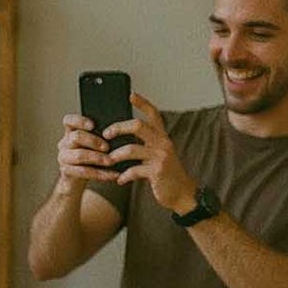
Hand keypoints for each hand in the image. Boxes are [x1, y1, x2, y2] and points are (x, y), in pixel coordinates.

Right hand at [55, 113, 117, 184]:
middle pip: (76, 137)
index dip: (79, 121)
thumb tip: (117, 131)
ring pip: (79, 155)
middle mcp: (64, 143)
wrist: (78, 181)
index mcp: (71, 132)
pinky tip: (113, 175)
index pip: (68, 121)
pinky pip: (83, 172)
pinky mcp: (67, 172)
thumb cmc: (92, 157)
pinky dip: (100, 174)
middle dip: (94, 141)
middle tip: (108, 147)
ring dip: (97, 158)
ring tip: (111, 161)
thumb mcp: (94, 145)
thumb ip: (101, 136)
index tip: (93, 126)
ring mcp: (64, 158)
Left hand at [108, 93, 199, 211]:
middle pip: (138, 125)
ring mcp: (161, 156)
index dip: (142, 103)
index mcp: (161, 136)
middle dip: (118, 128)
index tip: (130, 94)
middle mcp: (163, 142)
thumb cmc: (164, 173)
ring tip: (108, 161)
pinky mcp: (158, 171)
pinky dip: (124, 175)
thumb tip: (119, 137)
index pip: (153, 114)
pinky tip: (119, 179)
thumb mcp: (157, 155)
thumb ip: (143, 145)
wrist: (182, 193)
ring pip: (132, 148)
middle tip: (106, 134)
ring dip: (116, 155)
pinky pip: (134, 170)